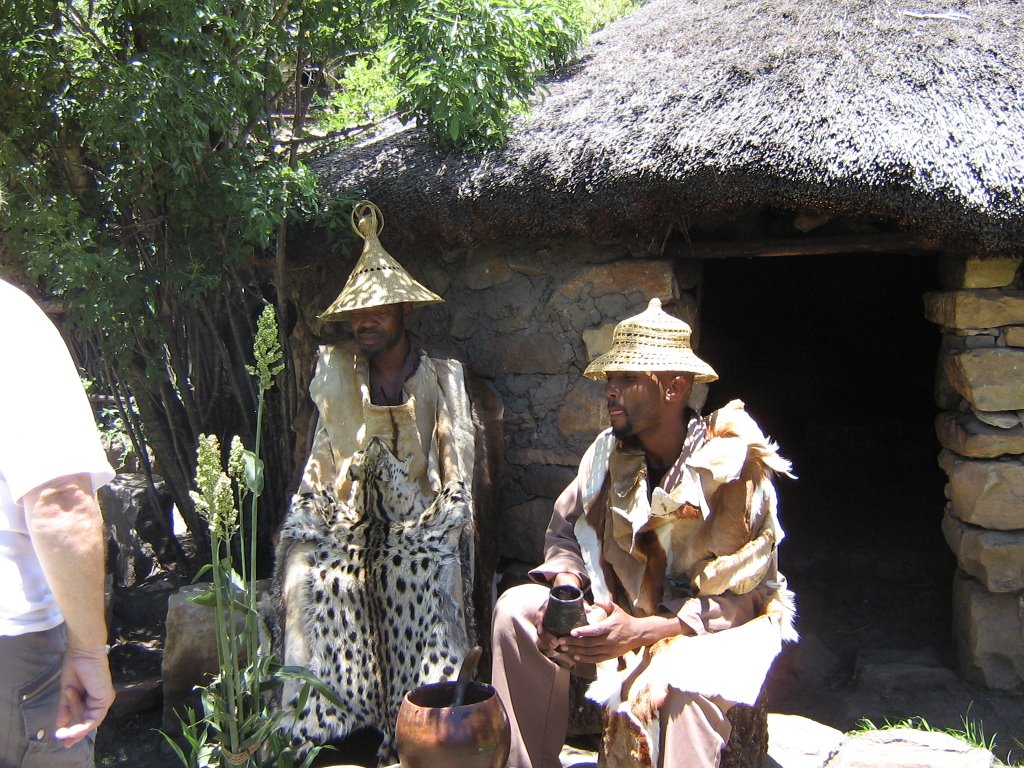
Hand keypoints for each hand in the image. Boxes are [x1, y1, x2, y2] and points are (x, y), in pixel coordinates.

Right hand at [54, 648, 113, 746]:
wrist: (83, 653)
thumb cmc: (76, 667)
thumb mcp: (67, 692)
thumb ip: (66, 708)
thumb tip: (60, 724)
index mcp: (92, 697)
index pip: (86, 717)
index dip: (76, 730)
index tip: (63, 740)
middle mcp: (100, 700)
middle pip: (88, 722)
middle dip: (75, 733)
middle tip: (63, 742)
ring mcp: (104, 700)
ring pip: (89, 722)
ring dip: (75, 725)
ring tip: (63, 729)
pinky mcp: (106, 698)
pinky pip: (94, 718)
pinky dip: (83, 724)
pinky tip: (73, 726)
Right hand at [535, 573, 583, 668]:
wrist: (565, 591)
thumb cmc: (569, 595)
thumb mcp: (574, 597)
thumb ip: (580, 603)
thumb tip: (589, 610)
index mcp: (547, 605)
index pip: (540, 614)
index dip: (540, 623)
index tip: (541, 630)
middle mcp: (545, 613)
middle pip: (541, 627)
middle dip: (546, 637)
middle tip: (555, 644)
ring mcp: (546, 620)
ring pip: (543, 633)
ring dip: (547, 641)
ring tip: (555, 647)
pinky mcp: (550, 626)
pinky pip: (547, 635)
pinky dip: (549, 641)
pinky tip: (556, 648)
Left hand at [556, 602, 685, 664]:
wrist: (638, 634)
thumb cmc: (625, 620)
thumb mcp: (616, 609)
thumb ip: (605, 604)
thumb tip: (594, 600)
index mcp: (610, 626)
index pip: (594, 630)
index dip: (583, 632)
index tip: (572, 632)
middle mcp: (609, 639)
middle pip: (588, 643)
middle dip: (573, 642)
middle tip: (561, 641)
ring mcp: (610, 649)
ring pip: (590, 652)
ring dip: (576, 651)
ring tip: (565, 648)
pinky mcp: (610, 656)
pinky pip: (595, 659)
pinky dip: (585, 659)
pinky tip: (576, 656)